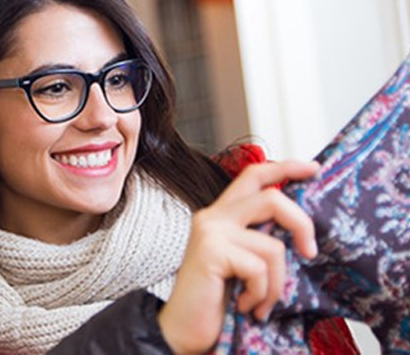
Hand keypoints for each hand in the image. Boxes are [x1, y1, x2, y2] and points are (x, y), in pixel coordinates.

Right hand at [158, 160, 318, 353]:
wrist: (183, 329)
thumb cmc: (215, 299)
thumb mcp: (243, 262)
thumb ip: (260, 238)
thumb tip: (300, 231)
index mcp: (221, 214)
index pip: (253, 175)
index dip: (285, 167)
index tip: (313, 169)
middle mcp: (213, 216)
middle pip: (271, 197)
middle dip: (301, 224)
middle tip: (310, 252)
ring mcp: (211, 231)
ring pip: (272, 245)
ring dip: (276, 283)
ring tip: (260, 302)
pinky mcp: (211, 251)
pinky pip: (259, 269)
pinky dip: (261, 294)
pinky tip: (245, 305)